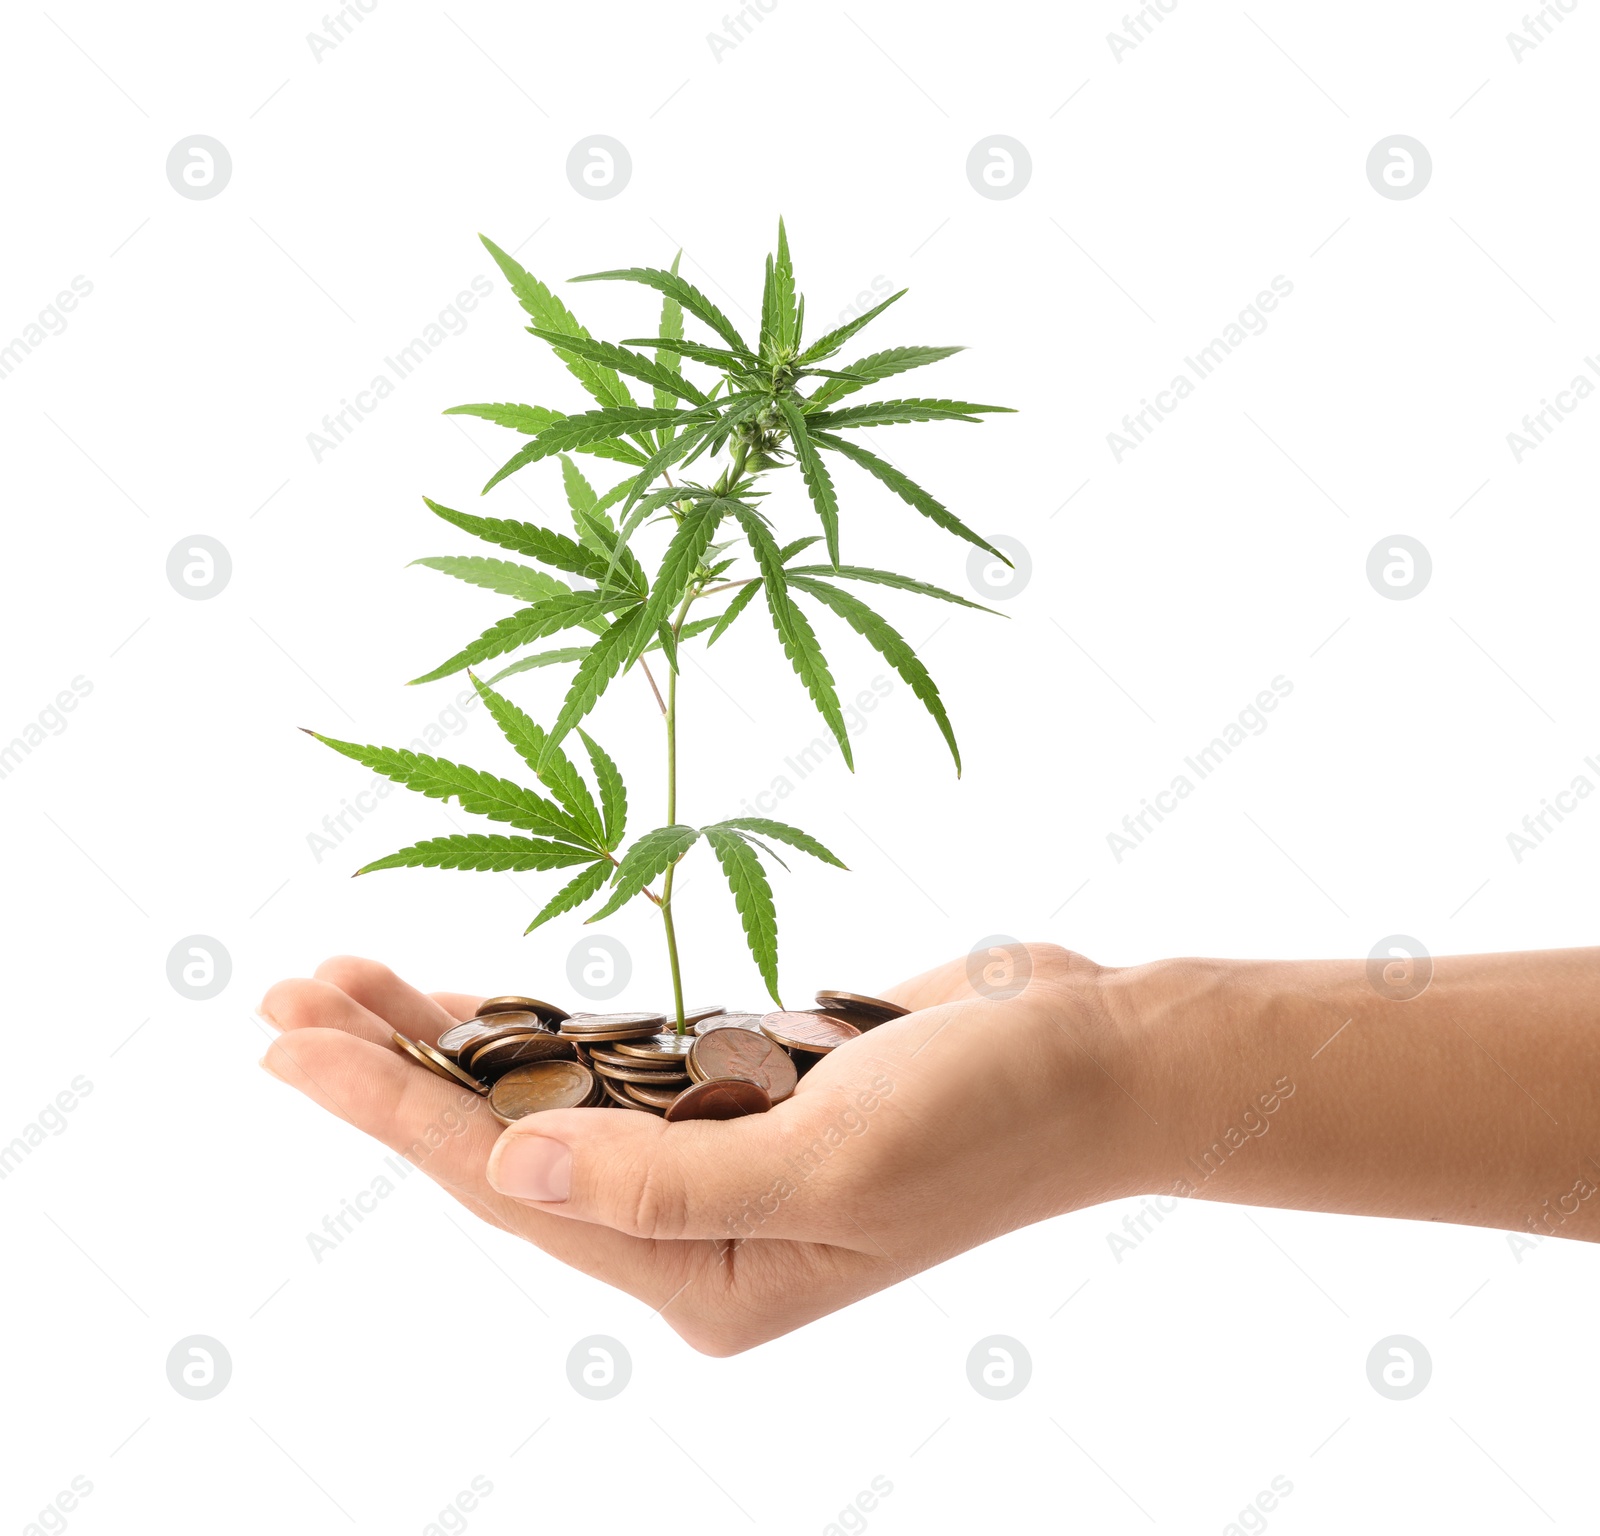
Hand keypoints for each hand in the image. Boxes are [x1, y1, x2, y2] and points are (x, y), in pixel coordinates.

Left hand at [258, 945, 1145, 1353]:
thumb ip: (662, 1187)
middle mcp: (694, 1233)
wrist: (1092, 1057)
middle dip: (392, 1073)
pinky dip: (538, 1026)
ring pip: (547, 1099)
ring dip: (450, 1040)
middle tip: (282, 1000)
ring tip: (341, 979)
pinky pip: (611, 1062)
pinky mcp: (742, 1090)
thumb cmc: (990, 1119)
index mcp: (706, 1279)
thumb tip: (505, 1175)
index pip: (510, 1190)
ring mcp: (716, 1157)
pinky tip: (466, 1000)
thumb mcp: (832, 1164)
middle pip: (504, 1147)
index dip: (391, 1111)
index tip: (291, 1043)